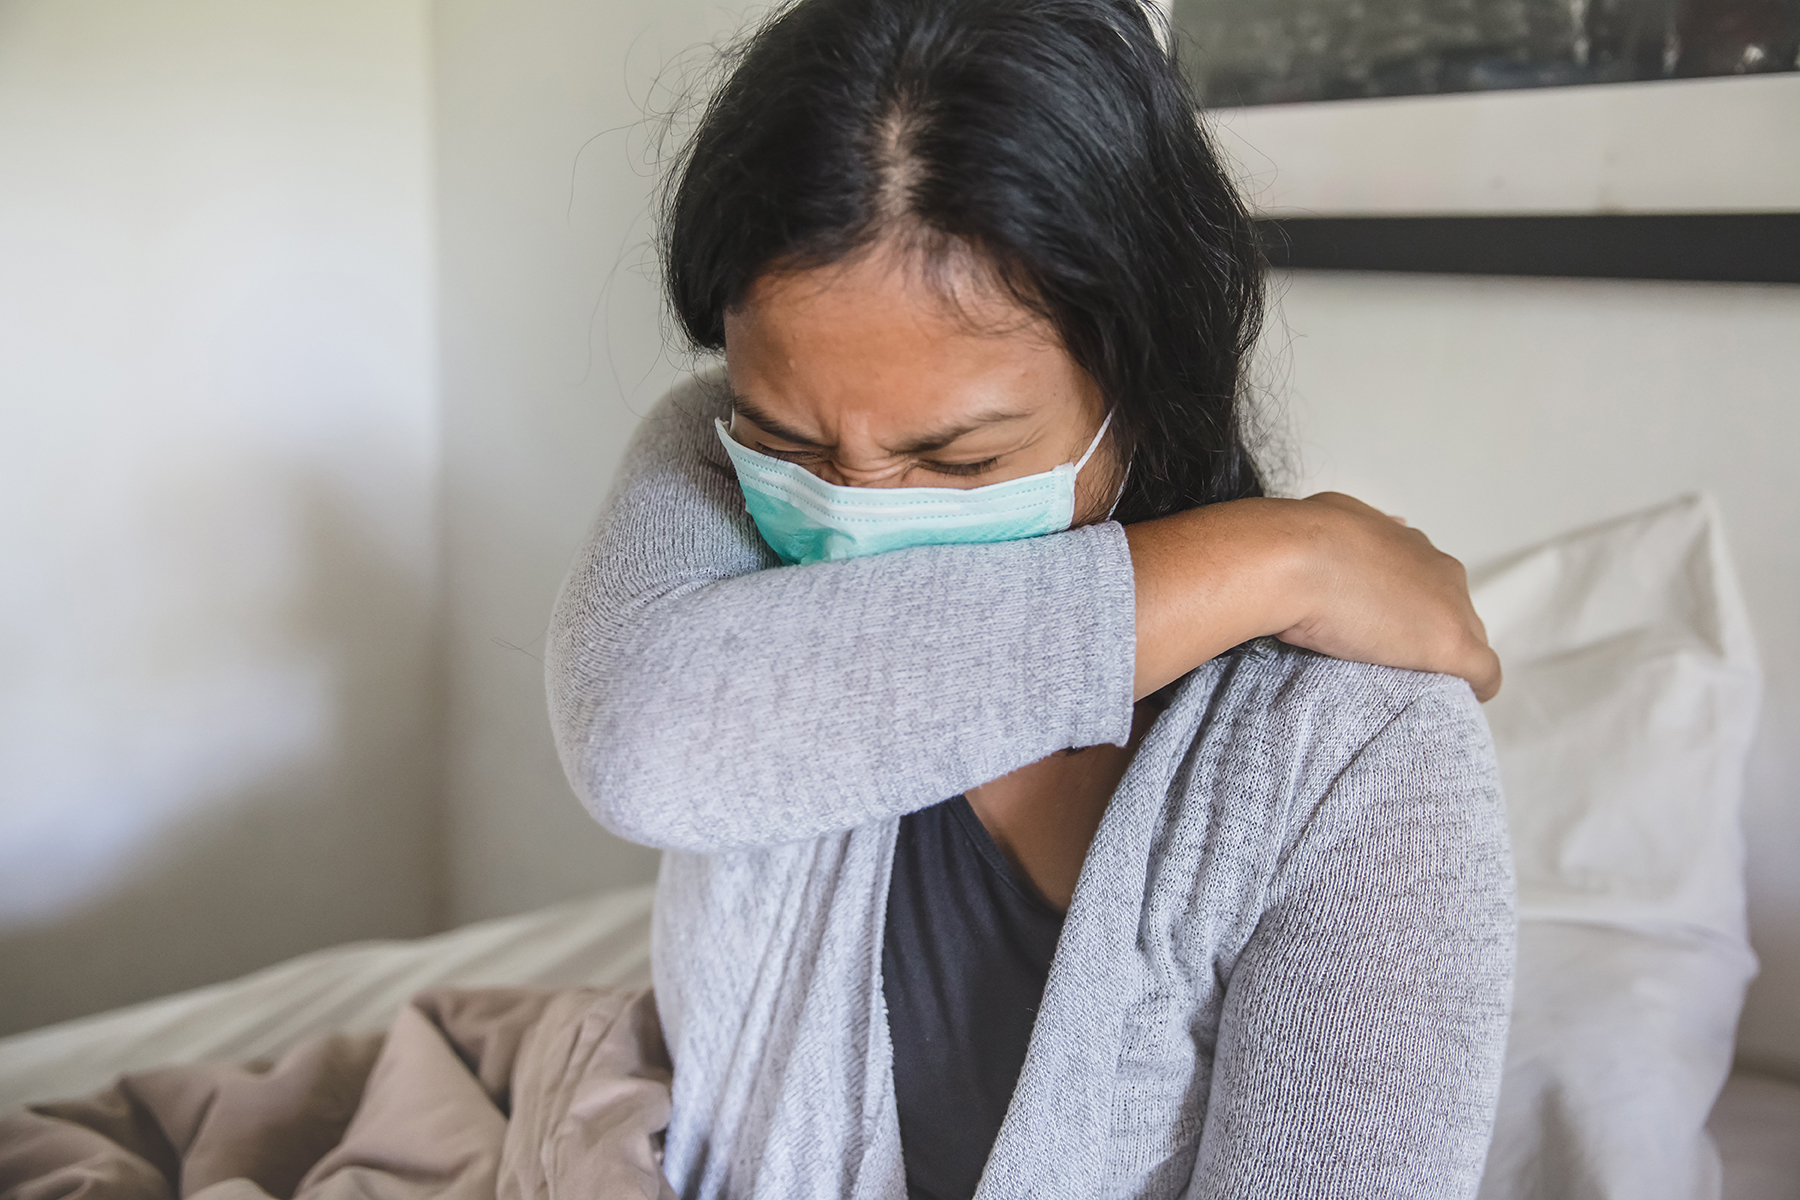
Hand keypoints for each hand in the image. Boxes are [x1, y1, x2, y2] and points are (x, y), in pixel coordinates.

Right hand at [1124, 494, 1500, 701]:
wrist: (1288, 558)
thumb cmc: (1272, 546)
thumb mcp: (1277, 532)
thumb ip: (1284, 542)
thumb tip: (1239, 550)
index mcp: (1391, 536)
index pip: (1409, 572)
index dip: (1388, 603)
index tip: (1365, 627)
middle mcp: (1428, 560)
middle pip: (1445, 603)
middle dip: (1420, 630)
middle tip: (1382, 662)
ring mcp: (1446, 602)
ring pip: (1464, 637)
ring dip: (1440, 661)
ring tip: (1408, 688)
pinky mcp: (1455, 644)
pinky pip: (1483, 674)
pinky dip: (1470, 690)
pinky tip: (1450, 705)